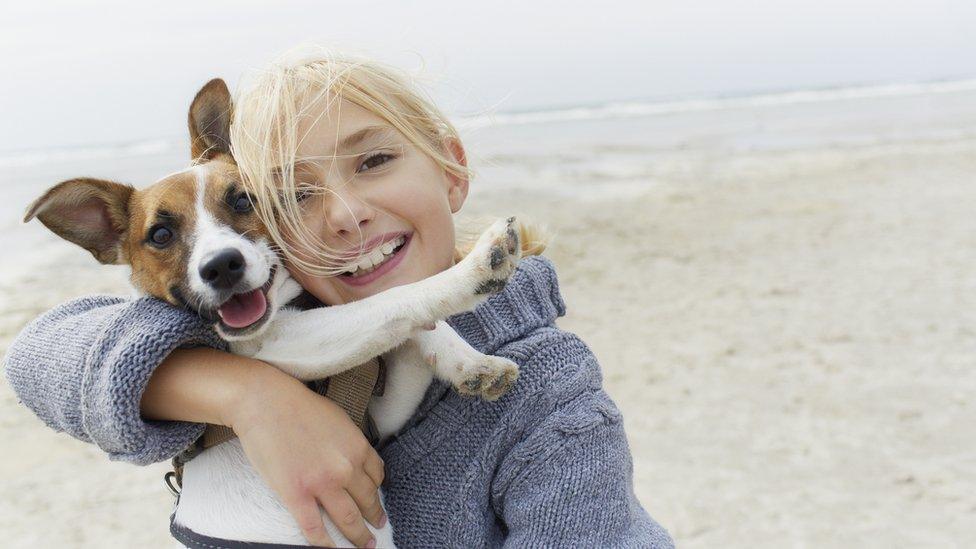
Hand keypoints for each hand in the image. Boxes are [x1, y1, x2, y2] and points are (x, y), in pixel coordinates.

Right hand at [224, 366, 385, 547]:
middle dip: (375, 517)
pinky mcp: (296, 495)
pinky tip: (330, 548)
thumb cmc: (299, 407)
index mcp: (358, 447)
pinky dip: (324, 543)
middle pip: (367, 500)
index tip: (377, 500)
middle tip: (379, 528)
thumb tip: (358, 462)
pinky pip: (314, 528)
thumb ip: (351, 443)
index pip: (378, 477)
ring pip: (348, 519)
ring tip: (365, 544)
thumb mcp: (339, 419)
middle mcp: (345, 468)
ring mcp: (321, 484)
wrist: (265, 403)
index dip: (378, 492)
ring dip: (359, 536)